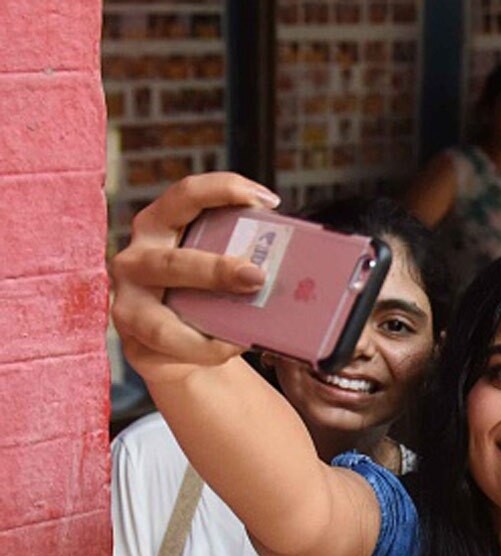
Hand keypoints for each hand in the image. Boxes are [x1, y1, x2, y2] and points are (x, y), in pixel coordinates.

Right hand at [110, 173, 280, 383]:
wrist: (182, 348)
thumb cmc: (207, 296)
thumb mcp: (222, 269)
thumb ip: (246, 257)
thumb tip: (301, 265)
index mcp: (160, 225)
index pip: (187, 195)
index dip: (224, 190)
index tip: (268, 202)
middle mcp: (137, 258)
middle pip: (173, 262)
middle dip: (217, 271)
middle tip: (258, 278)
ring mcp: (129, 300)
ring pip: (161, 317)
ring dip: (207, 324)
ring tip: (245, 333)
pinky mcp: (133, 340)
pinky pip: (169, 344)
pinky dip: (203, 349)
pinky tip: (230, 347)